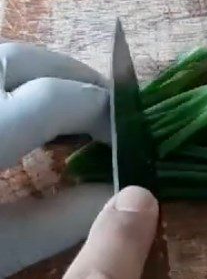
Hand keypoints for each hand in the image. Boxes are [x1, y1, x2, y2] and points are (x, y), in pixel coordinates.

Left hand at [0, 42, 111, 278]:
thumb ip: (58, 221)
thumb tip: (119, 196)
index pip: (57, 97)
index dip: (100, 110)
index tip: (122, 137)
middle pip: (23, 58)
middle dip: (72, 78)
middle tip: (98, 114)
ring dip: (34, 74)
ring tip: (56, 111)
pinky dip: (3, 84)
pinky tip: (9, 116)